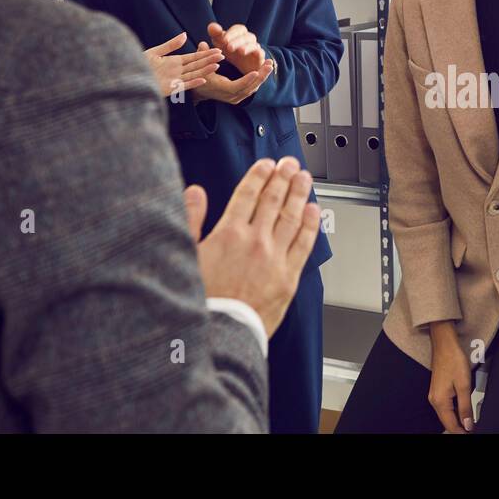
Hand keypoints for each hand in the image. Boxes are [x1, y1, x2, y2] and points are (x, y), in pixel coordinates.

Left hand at [143, 32, 222, 97]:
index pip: (194, 57)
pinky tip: (203, 79)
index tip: (217, 50)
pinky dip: (194, 83)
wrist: (128, 77)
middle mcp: (177, 71)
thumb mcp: (155, 52)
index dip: (205, 53)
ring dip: (205, 70)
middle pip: (197, 65)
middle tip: (223, 55)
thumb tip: (185, 35)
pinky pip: (184, 85)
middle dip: (209, 60)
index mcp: (174, 62)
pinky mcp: (170, 89)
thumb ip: (171, 45)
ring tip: (217, 65)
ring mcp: (174, 80)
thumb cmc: (139, 65)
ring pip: (194, 74)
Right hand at [184, 157, 321, 335]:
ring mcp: (274, 257)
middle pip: (273, 200)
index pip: (248, 194)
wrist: (219, 335)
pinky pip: (304, 243)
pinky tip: (314, 211)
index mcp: (228, 234)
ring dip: (299, 194)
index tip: (267, 165)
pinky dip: (311, 225)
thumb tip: (195, 193)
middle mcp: (255, 241)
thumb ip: (190, 220)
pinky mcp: (289, 276)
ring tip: (304, 179)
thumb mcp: (184, 256)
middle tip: (290, 164)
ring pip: (292, 217)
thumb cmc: (201, 300)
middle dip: (283, 178)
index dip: (259, 175)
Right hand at [190, 41, 274, 104]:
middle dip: (260, 77)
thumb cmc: (200, 75)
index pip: (236, 87)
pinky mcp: (239, 96)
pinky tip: (265, 70)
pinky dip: (259, 80)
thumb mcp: (199, 65)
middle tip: (269, 65)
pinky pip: (251, 89)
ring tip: (270, 65)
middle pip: (248, 89)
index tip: (256, 71)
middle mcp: (229, 96)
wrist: (201, 90)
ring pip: (252, 89)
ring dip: (262, 78)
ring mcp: (235, 98)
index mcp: (220, 88)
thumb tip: (203, 43)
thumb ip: (203, 55)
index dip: (246, 80)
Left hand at [208, 22, 273, 76]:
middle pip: (246, 37)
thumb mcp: (221, 43)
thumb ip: (216, 35)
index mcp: (240, 34)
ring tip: (240, 52)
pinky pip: (261, 54)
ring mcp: (256, 48)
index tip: (223, 40)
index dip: (231, 34)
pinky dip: (259, 54)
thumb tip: (212, 26)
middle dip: (238, 41)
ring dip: (247, 47)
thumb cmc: (231, 51)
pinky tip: (255, 55)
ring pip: (254, 45)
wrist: (244, 65)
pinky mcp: (260, 58)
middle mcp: (250, 39)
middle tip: (229, 47)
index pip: (238, 29)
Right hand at [427, 321, 474, 433]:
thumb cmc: (454, 360)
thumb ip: (465, 407)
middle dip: (459, 428)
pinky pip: (445, 407)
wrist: (444, 344)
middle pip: (447, 422)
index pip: (450, 425)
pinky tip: (463, 411)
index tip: (472, 433)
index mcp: (440, 401)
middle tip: (472, 429)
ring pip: (446, 415)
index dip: (462, 432)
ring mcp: (434, 395)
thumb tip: (467, 425)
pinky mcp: (437, 390)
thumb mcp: (464, 385)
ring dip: (457, 421)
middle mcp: (434, 401)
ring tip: (470, 423)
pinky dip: (454, 412)